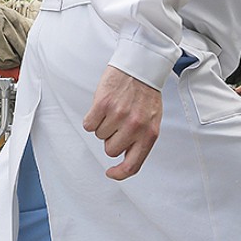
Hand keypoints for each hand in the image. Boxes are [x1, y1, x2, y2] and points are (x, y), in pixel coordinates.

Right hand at [82, 66, 161, 180]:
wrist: (139, 66)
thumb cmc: (146, 93)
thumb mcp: (152, 120)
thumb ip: (141, 139)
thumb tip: (125, 156)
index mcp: (149, 133)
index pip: (132, 165)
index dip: (119, 173)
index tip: (111, 173)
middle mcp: (134, 127)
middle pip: (110, 150)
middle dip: (111, 138)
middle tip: (117, 122)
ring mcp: (118, 116)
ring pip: (99, 135)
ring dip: (103, 124)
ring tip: (113, 109)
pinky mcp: (103, 105)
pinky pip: (88, 124)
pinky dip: (92, 117)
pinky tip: (102, 107)